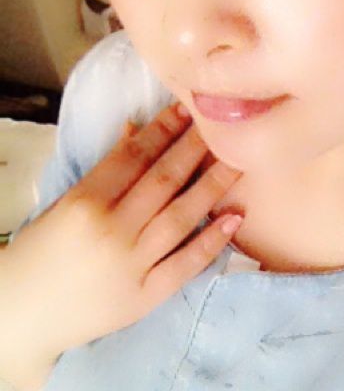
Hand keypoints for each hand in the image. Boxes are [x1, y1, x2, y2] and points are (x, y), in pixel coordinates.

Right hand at [1, 102, 242, 361]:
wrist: (21, 315)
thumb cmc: (41, 251)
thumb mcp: (66, 202)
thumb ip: (105, 168)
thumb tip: (137, 127)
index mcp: (85, 202)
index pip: (134, 156)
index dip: (164, 130)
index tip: (188, 110)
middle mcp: (112, 230)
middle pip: (164, 180)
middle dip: (196, 149)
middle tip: (221, 126)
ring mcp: (131, 265)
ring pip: (181, 216)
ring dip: (214, 186)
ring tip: (239, 162)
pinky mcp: (145, 296)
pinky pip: (185, 265)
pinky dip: (212, 241)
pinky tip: (235, 218)